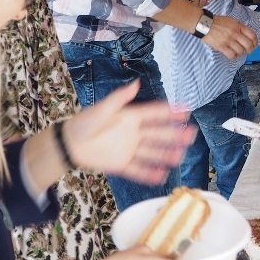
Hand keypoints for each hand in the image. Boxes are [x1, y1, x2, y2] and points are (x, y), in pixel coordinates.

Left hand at [62, 81, 194, 183]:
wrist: (68, 145)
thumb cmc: (84, 123)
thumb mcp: (103, 108)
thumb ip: (120, 98)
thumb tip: (137, 83)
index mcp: (131, 117)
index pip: (155, 114)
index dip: (170, 112)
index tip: (186, 111)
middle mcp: (134, 133)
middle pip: (158, 134)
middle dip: (175, 134)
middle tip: (191, 134)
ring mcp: (129, 149)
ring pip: (152, 152)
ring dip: (166, 154)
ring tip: (180, 156)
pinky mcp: (121, 164)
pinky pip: (138, 170)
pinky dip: (149, 173)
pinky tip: (162, 175)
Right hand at [202, 14, 257, 58]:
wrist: (204, 24)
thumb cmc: (217, 22)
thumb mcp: (231, 20)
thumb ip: (239, 26)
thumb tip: (246, 33)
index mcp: (238, 26)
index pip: (252, 35)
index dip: (255, 41)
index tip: (254, 44)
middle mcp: (235, 33)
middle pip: (248, 44)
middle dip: (250, 49)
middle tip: (248, 50)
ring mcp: (228, 40)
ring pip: (241, 51)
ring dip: (241, 53)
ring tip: (238, 52)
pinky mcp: (221, 46)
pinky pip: (231, 55)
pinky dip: (233, 57)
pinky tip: (232, 55)